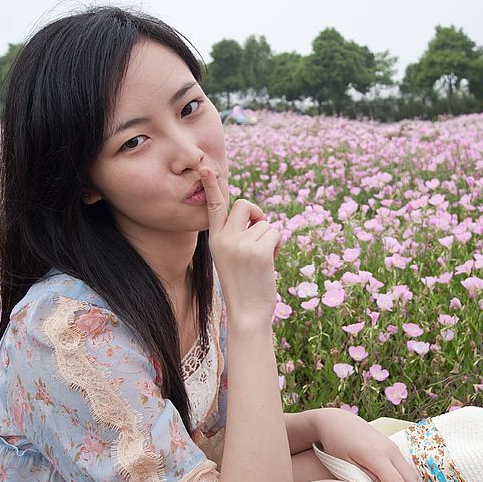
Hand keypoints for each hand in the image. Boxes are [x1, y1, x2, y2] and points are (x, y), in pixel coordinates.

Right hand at [200, 167, 281, 321]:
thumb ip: (237, 236)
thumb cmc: (243, 286)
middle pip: (244, 204)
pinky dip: (278, 246)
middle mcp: (224, 239)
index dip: (211, 186)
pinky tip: (270, 263)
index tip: (204, 167)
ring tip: (262, 261)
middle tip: (260, 234)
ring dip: (270, 238)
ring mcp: (240, 244)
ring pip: (265, 223)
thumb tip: (255, 217)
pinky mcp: (258, 250)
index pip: (213, 206)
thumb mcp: (231, 257)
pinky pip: (275, 232)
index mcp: (214, 240)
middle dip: (257, 215)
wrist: (247, 314)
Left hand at [311, 408, 420, 481]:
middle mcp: (390, 450)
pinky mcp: (393, 448)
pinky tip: (381, 480)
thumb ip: (367, 481)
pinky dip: (399, 479)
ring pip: (411, 476)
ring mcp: (394, 447)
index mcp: (377, 455)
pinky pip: (405, 469)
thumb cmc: (336, 444)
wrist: (336, 420)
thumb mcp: (346, 466)